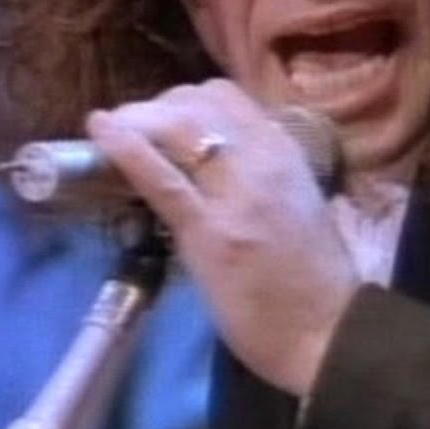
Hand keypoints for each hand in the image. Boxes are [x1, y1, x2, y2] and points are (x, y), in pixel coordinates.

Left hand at [85, 79, 359, 395]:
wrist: (328, 332)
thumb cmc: (314, 277)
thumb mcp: (298, 202)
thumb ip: (263, 174)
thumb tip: (218, 160)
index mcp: (285, 152)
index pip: (225, 96)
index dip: (182, 99)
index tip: (160, 118)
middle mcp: (263, 160)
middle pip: (195, 102)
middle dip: (152, 107)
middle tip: (128, 130)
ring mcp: (235, 194)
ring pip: (178, 127)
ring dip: (135, 120)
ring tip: (110, 131)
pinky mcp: (209, 232)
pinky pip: (162, 178)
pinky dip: (126, 149)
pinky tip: (101, 133)